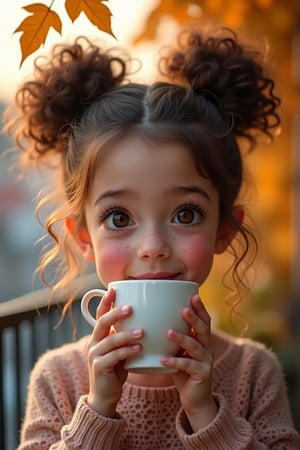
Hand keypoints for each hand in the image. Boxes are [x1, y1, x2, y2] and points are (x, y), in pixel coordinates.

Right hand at [87, 288, 142, 416]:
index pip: (100, 314)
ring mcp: (94, 355)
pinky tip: (138, 348)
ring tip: (142, 332)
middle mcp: (93, 342)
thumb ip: (124, 335)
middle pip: (102, 323)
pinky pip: (114, 356)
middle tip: (131, 308)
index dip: (105, 301)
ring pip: (110, 340)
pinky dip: (127, 351)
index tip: (113, 289)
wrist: (105, 395)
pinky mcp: (99, 368)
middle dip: (116, 313)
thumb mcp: (120, 349)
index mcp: (98, 335)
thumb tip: (145, 317)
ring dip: (126, 334)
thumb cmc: (116, 368)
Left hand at [161, 294, 217, 430]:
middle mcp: (207, 348)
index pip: (204, 320)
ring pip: (196, 347)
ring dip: (182, 338)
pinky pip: (188, 367)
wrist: (195, 398)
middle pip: (204, 330)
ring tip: (169, 332)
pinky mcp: (202, 375)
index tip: (194, 296)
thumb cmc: (183, 370)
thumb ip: (172, 336)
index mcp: (202, 340)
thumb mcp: (178, 350)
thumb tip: (151, 316)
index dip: (200, 308)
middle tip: (183, 309)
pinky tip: (163, 359)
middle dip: (194, 318)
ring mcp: (206, 362)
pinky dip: (175, 362)